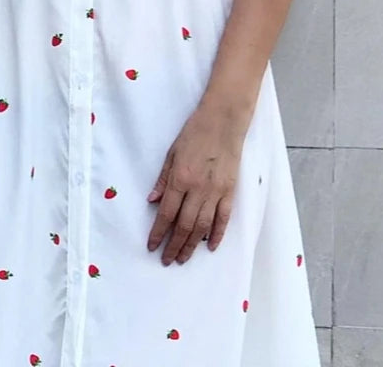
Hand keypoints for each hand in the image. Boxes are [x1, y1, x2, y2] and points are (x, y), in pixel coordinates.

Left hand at [146, 102, 245, 264]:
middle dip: (174, 245)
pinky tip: (210, 246)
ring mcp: (216, 191)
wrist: (223, 122)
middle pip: (184, 225)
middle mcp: (198, 188)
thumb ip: (163, 179)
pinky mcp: (230, 191)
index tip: (152, 246)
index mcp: (180, 178)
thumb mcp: (171, 153)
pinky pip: (223, 218)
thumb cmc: (194, 133)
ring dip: (191, 245)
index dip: (158, 232)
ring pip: (202, 226)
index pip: (166, 213)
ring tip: (183, 258)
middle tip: (166, 260)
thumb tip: (153, 202)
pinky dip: (217, 234)